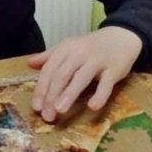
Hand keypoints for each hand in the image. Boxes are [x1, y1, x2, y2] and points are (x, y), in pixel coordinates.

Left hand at [28, 27, 142, 122]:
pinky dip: (100, 95)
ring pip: (81, 78)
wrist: (121, 36)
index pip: (49, 70)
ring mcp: (97, 61)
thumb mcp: (68, 47)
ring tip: (59, 110)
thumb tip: (29, 64)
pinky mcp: (114, 69)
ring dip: (69, 94)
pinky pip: (106, 83)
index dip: (41, 88)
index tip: (36, 106)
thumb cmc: (91, 47)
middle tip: (46, 115)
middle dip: (52, 96)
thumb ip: (49, 56)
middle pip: (62, 75)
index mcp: (65, 49)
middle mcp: (79, 53)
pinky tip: (92, 107)